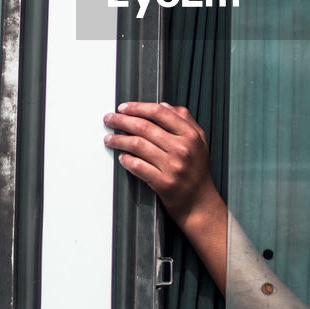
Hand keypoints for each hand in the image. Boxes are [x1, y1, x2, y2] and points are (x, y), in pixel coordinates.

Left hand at [103, 102, 218, 224]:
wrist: (200, 202)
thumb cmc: (197, 171)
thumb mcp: (199, 141)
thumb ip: (185, 120)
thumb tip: (164, 106)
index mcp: (190, 135)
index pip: (159, 113)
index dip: (138, 107)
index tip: (124, 107)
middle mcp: (182, 148)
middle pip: (144, 127)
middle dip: (122, 120)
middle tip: (110, 119)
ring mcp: (172, 166)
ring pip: (138, 145)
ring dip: (119, 140)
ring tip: (110, 139)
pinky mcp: (163, 182)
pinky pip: (138, 166)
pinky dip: (126, 160)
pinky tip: (121, 157)